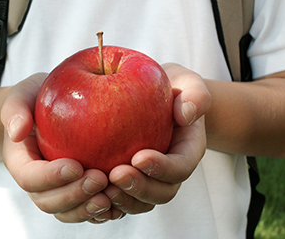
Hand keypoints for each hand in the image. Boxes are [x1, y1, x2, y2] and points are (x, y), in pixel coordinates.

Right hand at [0, 73, 114, 222]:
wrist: (47, 109)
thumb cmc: (36, 99)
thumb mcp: (23, 95)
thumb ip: (15, 110)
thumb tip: (17, 132)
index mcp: (21, 162)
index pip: (29, 178)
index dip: (51, 177)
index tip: (76, 165)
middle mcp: (36, 182)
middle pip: (48, 202)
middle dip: (74, 195)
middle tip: (99, 179)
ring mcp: (55, 190)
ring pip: (67, 212)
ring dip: (87, 209)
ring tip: (110, 196)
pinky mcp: (75, 191)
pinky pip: (84, 210)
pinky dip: (99, 212)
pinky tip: (118, 202)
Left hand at [104, 63, 210, 214]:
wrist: (160, 96)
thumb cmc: (173, 89)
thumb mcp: (189, 83)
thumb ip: (195, 96)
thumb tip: (186, 115)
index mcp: (187, 151)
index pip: (180, 167)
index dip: (162, 168)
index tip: (138, 157)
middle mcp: (171, 170)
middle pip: (162, 193)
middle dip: (139, 188)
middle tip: (115, 175)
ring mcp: (151, 178)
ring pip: (142, 202)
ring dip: (123, 199)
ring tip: (101, 187)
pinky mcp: (133, 179)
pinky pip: (123, 197)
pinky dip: (109, 201)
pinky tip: (89, 190)